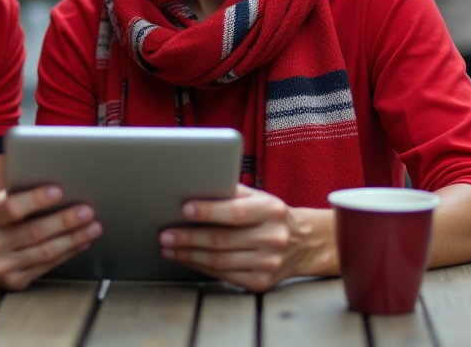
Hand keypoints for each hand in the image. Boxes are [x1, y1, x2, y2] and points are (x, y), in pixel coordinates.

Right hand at [0, 185, 101, 290]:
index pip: (11, 208)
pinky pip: (45, 267)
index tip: (58, 190)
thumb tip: (56, 190)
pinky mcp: (12, 282)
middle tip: (87, 210)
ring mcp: (0, 267)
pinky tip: (80, 242)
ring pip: (44, 252)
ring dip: (73, 239)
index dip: (36, 199)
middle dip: (65, 221)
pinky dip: (67, 253)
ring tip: (93, 227)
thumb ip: (15, 196)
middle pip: (34, 232)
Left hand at [159, 185, 335, 290]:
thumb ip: (231, 192)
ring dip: (189, 255)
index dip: (208, 211)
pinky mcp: (261, 282)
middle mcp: (273, 238)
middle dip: (189, 237)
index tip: (184, 209)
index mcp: (271, 210)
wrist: (304, 243)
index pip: (235, 212)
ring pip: (220, 261)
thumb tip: (195, 187)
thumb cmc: (271, 215)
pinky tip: (187, 259)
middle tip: (165, 234)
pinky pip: (224, 276)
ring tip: (169, 248)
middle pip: (222, 240)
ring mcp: (269, 263)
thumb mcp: (259, 197)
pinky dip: (201, 267)